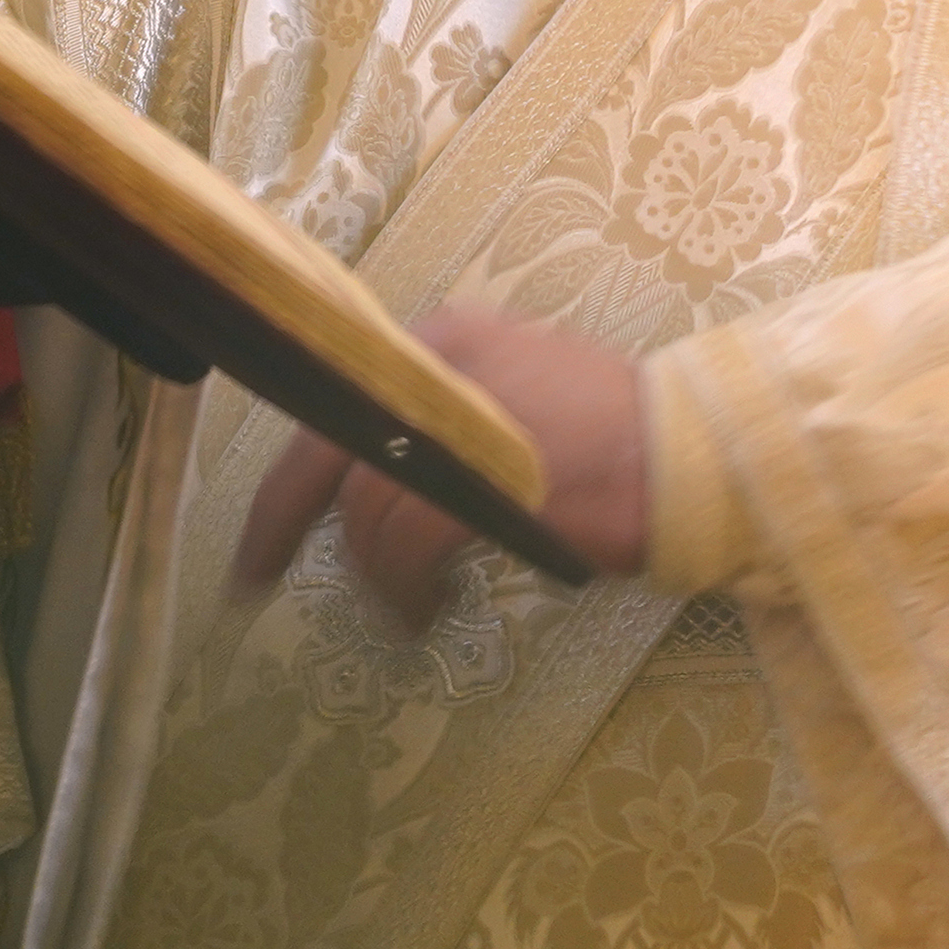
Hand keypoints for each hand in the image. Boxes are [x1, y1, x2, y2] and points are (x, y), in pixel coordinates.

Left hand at [234, 307, 648, 621]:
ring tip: (404, 607)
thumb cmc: (616, 435)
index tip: (261, 525)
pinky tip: (424, 610)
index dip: (291, 469)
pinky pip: (408, 542)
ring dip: (374, 572)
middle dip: (283, 518)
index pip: (338, 398)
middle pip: (331, 449)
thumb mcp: (516, 395)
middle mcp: (438, 366)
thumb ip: (445, 420)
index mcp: (443, 339)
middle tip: (254, 576)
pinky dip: (404, 586)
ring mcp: (460, 421)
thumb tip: (382, 475)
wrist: (694, 453)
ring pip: (369, 508)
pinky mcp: (484, 480)